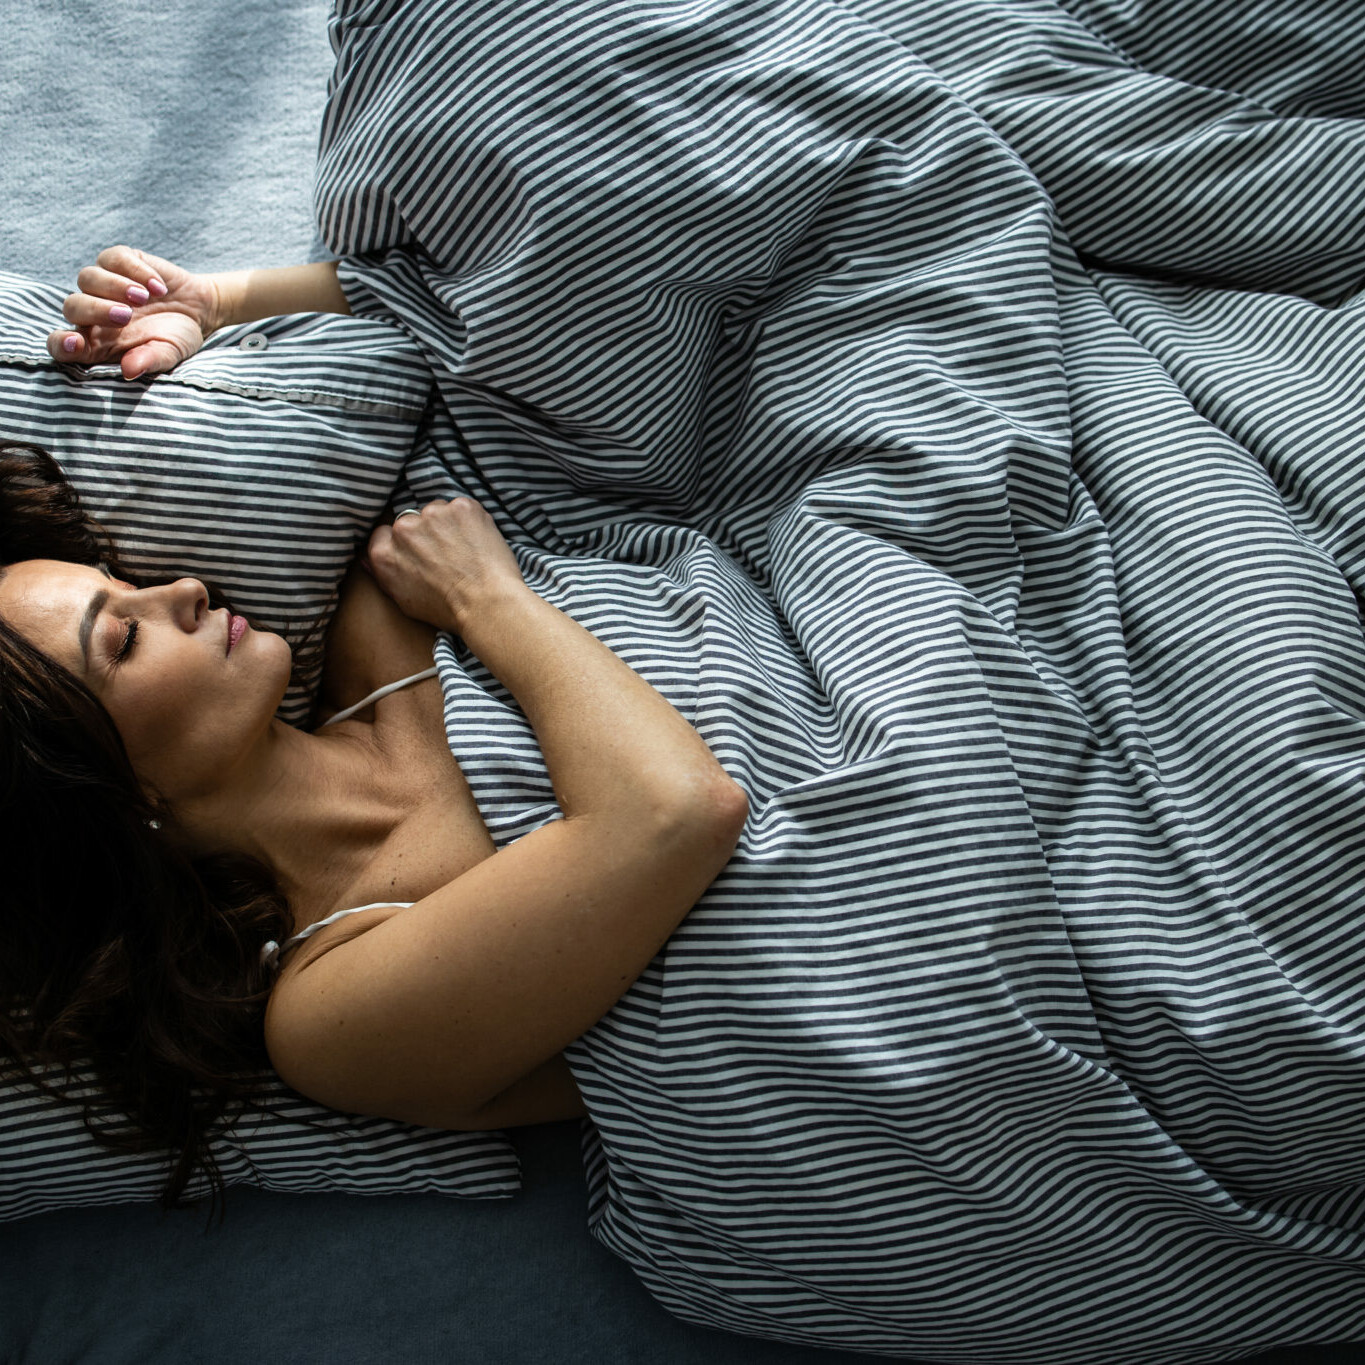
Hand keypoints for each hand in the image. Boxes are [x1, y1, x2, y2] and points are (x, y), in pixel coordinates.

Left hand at [47, 245, 220, 379]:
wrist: (199, 310)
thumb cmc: (177, 337)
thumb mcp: (168, 353)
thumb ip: (148, 361)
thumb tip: (129, 370)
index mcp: (98, 342)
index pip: (63, 344)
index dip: (62, 344)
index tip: (76, 342)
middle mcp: (93, 312)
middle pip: (72, 306)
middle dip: (95, 310)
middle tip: (126, 316)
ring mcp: (104, 284)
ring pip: (87, 278)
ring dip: (113, 286)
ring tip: (144, 298)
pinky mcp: (119, 260)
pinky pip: (114, 259)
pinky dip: (135, 271)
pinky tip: (158, 286)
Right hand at [365, 499, 527, 632]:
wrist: (487, 604)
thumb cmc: (448, 610)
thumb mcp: (404, 602)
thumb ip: (384, 575)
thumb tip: (367, 559)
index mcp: (384, 553)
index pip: (384, 534)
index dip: (403, 543)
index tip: (418, 553)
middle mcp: (403, 529)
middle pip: (411, 520)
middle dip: (426, 534)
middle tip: (447, 554)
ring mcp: (433, 514)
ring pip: (437, 511)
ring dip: (448, 525)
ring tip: (466, 550)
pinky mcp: (461, 507)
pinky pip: (462, 508)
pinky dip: (471, 521)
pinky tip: (479, 543)